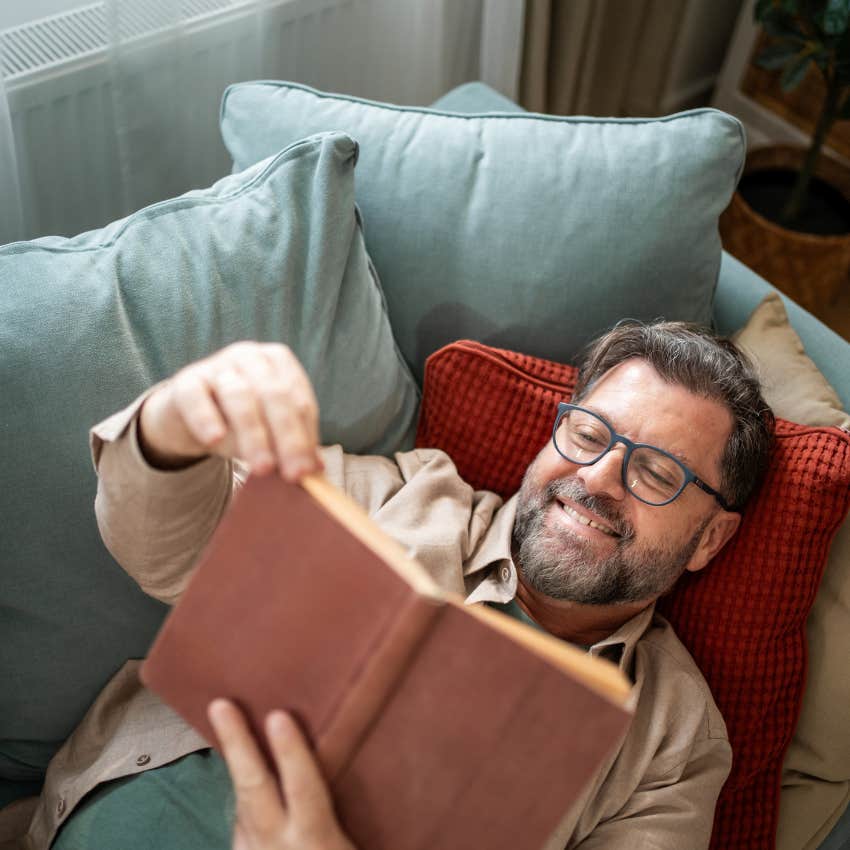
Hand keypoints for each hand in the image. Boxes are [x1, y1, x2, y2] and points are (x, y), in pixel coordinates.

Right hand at [138, 342, 322, 479]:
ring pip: (239, 396)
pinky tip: (215, 438)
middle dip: (288, 438)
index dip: (306, 436)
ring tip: (262, 467)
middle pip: (275, 395)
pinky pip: (196, 397)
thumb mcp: (268, 431)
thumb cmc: (239, 419)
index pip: (299, 400)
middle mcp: (251, 356)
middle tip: (293, 473)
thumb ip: (291, 445)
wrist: (189, 413)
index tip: (309, 470)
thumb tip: (316, 468)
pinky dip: (206, 417)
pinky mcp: (187, 380)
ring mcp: (217, 365)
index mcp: (279, 362)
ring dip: (254, 434)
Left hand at [208, 699, 356, 849]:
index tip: (278, 716)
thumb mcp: (348, 843)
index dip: (291, 753)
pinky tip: (242, 774)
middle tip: (220, 705)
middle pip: (253, 789)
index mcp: (316, 839)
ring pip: (240, 804)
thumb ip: (345, 808)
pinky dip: (242, 797)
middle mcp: (278, 843)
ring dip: (233, 763)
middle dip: (237, 744)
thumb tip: (358, 767)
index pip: (302, 789)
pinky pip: (240, 823)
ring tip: (225, 721)